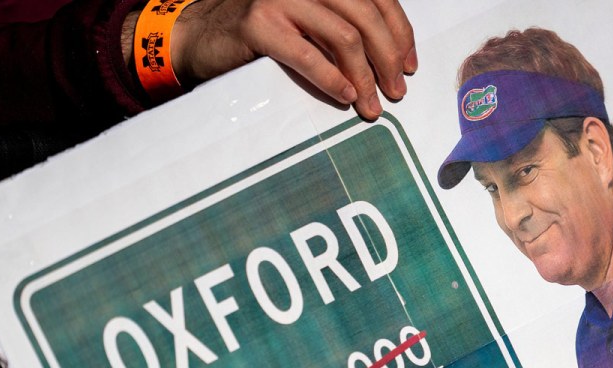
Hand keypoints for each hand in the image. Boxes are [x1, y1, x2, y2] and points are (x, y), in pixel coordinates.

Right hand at [170, 0, 415, 118]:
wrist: (202, 36)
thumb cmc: (266, 33)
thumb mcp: (312, 20)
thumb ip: (345, 25)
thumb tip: (395, 58)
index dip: (400, 33)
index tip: (410, 66)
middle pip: (366, 17)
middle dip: (388, 59)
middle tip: (396, 92)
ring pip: (345, 36)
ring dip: (365, 76)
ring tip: (373, 105)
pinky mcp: (258, 23)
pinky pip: (308, 56)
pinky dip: (333, 80)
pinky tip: (346, 97)